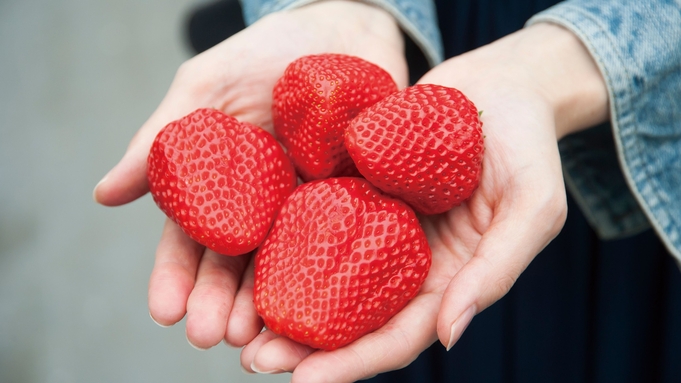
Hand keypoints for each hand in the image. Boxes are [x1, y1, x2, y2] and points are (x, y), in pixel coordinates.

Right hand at [93, 0, 407, 349]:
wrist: (344, 29)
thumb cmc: (266, 54)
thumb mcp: (205, 90)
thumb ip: (162, 141)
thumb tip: (103, 196)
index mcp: (224, 186)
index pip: (193, 240)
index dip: (176, 277)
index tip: (165, 312)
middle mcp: (266, 206)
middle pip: (239, 265)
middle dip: (221, 304)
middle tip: (211, 337)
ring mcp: (312, 206)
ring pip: (288, 266)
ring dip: (269, 305)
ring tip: (257, 337)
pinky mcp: (361, 200)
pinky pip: (348, 244)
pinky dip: (332, 279)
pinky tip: (323, 307)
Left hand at [239, 23, 607, 381]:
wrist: (500, 84)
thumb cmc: (527, 145)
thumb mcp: (532, 207)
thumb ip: (497, 271)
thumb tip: (450, 336)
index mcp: (449, 279)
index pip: (399, 336)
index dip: (354, 363)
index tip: (303, 382)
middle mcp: (407, 261)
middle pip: (352, 317)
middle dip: (305, 345)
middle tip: (254, 360)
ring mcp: (379, 226)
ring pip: (327, 276)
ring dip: (287, 302)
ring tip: (241, 322)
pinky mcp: (357, 188)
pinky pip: (320, 220)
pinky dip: (288, 244)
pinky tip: (252, 255)